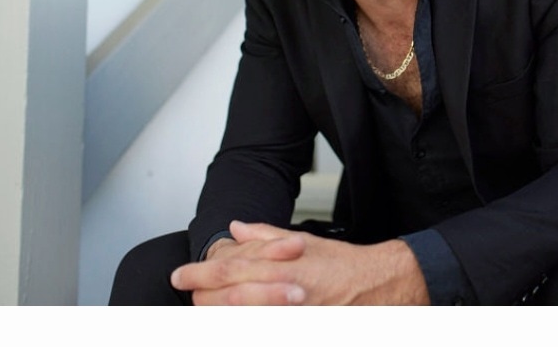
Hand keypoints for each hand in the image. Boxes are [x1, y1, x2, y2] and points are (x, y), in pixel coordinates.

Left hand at [170, 220, 429, 304]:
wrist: (376, 285)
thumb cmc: (341, 264)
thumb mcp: (303, 242)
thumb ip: (265, 236)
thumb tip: (236, 229)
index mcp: (279, 264)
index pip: (228, 269)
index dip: (199, 273)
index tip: (180, 275)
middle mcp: (281, 288)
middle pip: (227, 296)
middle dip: (201, 297)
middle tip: (185, 292)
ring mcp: (289, 312)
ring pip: (240, 316)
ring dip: (218, 315)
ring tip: (203, 313)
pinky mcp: (298, 326)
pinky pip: (262, 329)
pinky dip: (243, 324)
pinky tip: (230, 323)